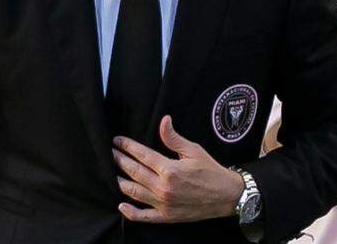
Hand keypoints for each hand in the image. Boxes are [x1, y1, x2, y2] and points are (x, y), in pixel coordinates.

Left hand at [111, 116, 243, 222]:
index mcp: (169, 170)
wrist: (227, 196)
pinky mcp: (166, 216)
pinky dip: (131, 213)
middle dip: (119, 161)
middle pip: (134, 172)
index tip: (116, 141)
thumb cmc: (210, 171)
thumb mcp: (193, 151)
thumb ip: (174, 138)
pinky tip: (121, 206)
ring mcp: (163, 204)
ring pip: (134, 193)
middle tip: (109, 153)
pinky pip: (144, 216)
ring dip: (120, 182)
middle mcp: (164, 188)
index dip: (127, 147)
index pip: (142, 155)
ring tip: (111, 173)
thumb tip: (164, 120)